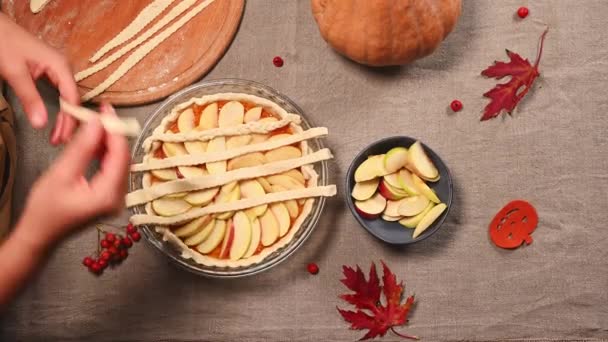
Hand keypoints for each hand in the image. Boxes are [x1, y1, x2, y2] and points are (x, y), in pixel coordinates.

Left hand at [0, 13, 78, 144]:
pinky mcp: (48, 71)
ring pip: (67, 98)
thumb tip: (41, 123)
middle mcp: (63, 68)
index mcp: (61, 66)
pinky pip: (60, 93)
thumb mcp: (15, 72)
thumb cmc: (4, 42)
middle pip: (72, 100)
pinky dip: (59, 108)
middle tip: (59, 140)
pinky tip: (57, 118)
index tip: (63, 137)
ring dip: (64, 117)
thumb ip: (29, 98)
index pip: (72, 99)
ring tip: (59, 133)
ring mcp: (57, 69)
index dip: (70, 120)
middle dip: (68, 122)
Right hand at [16, 103, 129, 249]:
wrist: (40, 235)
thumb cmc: (45, 209)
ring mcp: (116, 200)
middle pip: (123, 158)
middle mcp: (119, 198)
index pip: (120, 155)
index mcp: (108, 195)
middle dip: (113, 134)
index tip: (107, 109)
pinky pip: (113, 170)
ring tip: (96, 123)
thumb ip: (81, 148)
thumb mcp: (61, 174)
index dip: (115, 129)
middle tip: (102, 112)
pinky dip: (106, 154)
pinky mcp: (110, 198)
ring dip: (109, 142)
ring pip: (119, 163)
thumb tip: (97, 123)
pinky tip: (96, 142)